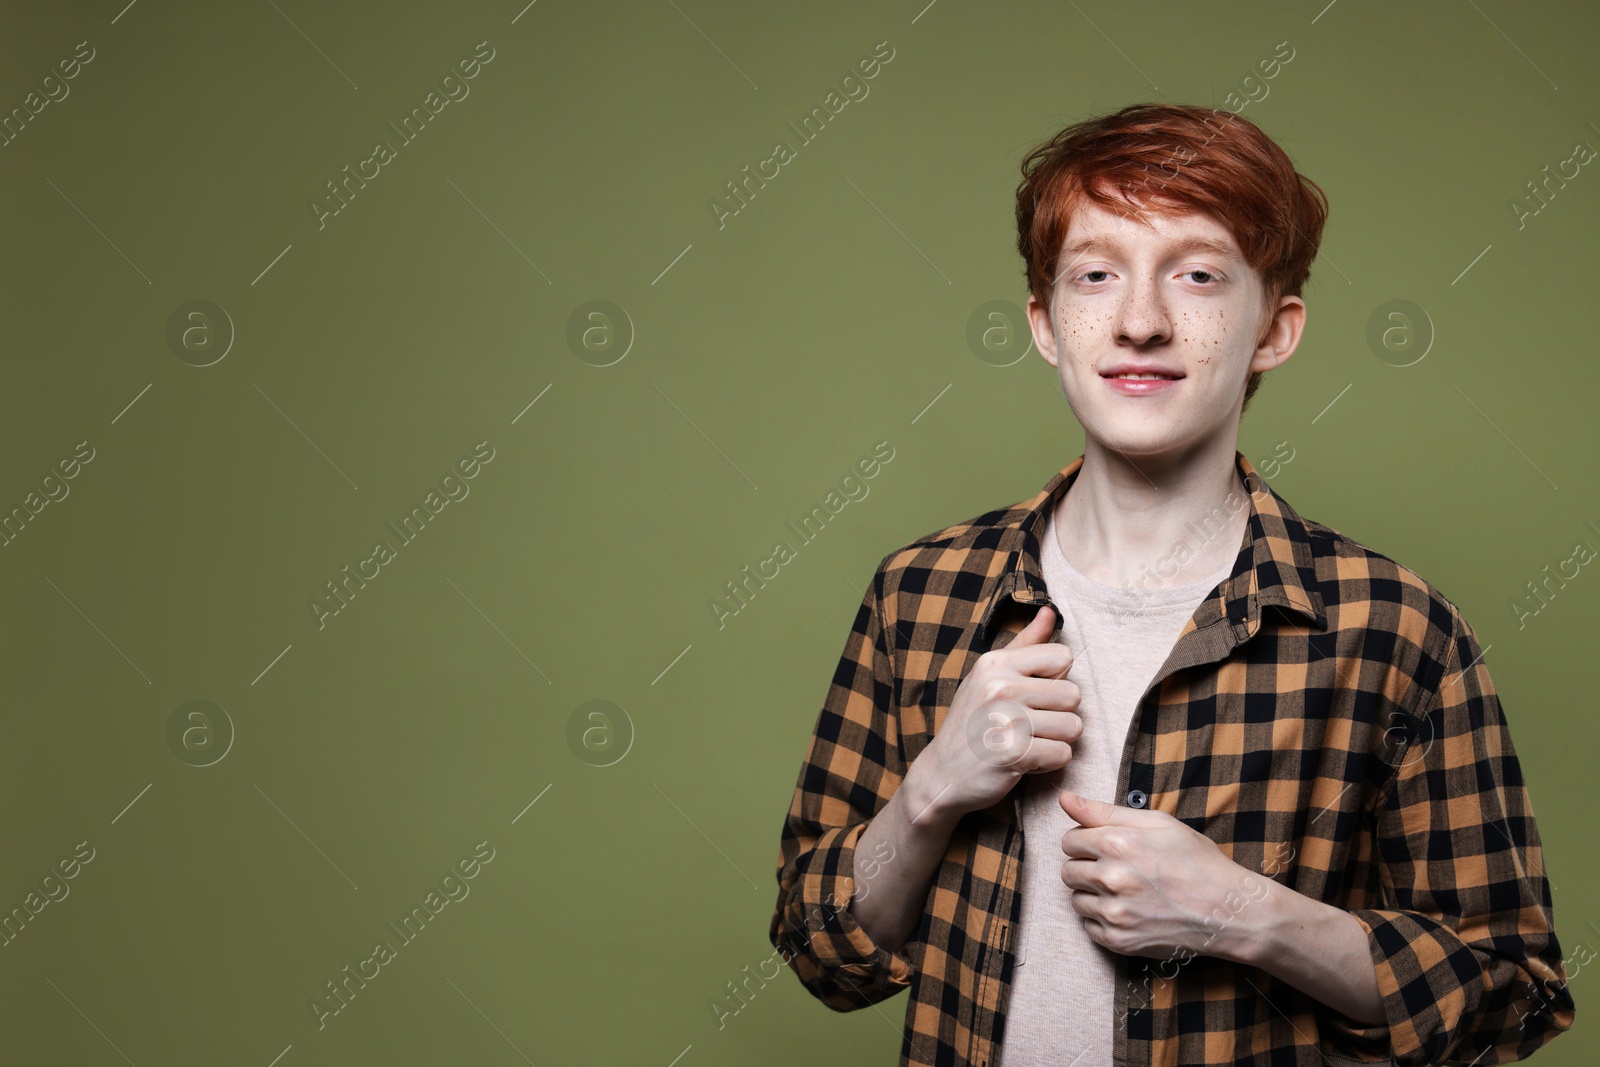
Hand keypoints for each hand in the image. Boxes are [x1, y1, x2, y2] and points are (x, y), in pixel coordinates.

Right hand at [907, 606, 1081, 824]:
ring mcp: (1005, 721)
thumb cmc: (973, 722)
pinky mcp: (1012, 754)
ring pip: (1073, 727)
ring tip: (1028, 742)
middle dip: (1060, 714)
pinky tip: (1025, 761)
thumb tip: (1050, 610)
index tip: (1033, 695)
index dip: (1055, 679)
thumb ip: (1025, 644)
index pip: (1063, 656)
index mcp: (996, 663)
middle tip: (1030, 725)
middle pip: (1073, 694)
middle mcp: (999, 687)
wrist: (941, 774)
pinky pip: (1062, 755)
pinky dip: (1049, 763)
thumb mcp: (990, 677)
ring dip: (1057, 741)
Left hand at [1057, 790, 1270, 964]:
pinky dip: (1103, 919)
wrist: (1228, 911)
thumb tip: (1064, 798)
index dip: (1086, 841)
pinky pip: (1089, 926)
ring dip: (1092, 894)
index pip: (1069, 840)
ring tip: (1124, 891)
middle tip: (1116, 868)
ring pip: (1076, 900)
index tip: (1105, 846)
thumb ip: (1104, 811)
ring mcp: (1114, 913)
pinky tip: (1129, 911)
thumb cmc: (1197, 862)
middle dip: (1086, 866)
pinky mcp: (1119, 941)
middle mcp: (1110, 879)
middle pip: (1068, 870)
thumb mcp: (1157, 824)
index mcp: (1117, 844)